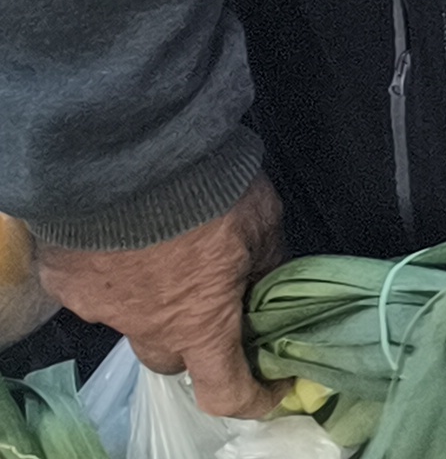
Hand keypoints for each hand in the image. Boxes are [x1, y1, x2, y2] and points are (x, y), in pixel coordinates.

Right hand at [37, 179, 282, 417]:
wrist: (130, 155)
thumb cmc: (209, 191)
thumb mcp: (263, 223)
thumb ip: (268, 262)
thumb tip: (271, 278)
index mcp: (199, 323)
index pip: (225, 391)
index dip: (254, 397)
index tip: (273, 385)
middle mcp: (145, 327)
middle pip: (171, 358)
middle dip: (193, 340)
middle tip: (211, 301)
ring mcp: (98, 307)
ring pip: (129, 320)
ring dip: (149, 299)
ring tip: (163, 253)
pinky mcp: (64, 280)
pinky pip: (92, 287)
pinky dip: (111, 271)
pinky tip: (126, 236)